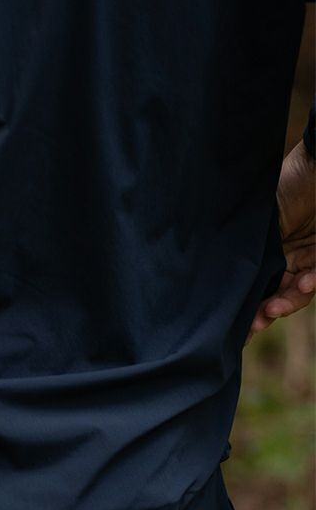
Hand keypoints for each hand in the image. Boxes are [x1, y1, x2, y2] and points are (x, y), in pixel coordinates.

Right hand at [246, 139, 315, 343]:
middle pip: (272, 292)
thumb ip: (241, 241)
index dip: (243, 304)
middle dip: (262, 313)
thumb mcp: (254, 216)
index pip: (251, 281)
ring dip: (287, 302)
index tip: (230, 327)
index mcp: (260, 247)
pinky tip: (303, 283)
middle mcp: (283, 254)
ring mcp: (306, 254)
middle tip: (251, 326)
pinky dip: (311, 283)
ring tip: (275, 308)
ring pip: (297, 291)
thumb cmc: (280, 182)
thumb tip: (205, 265)